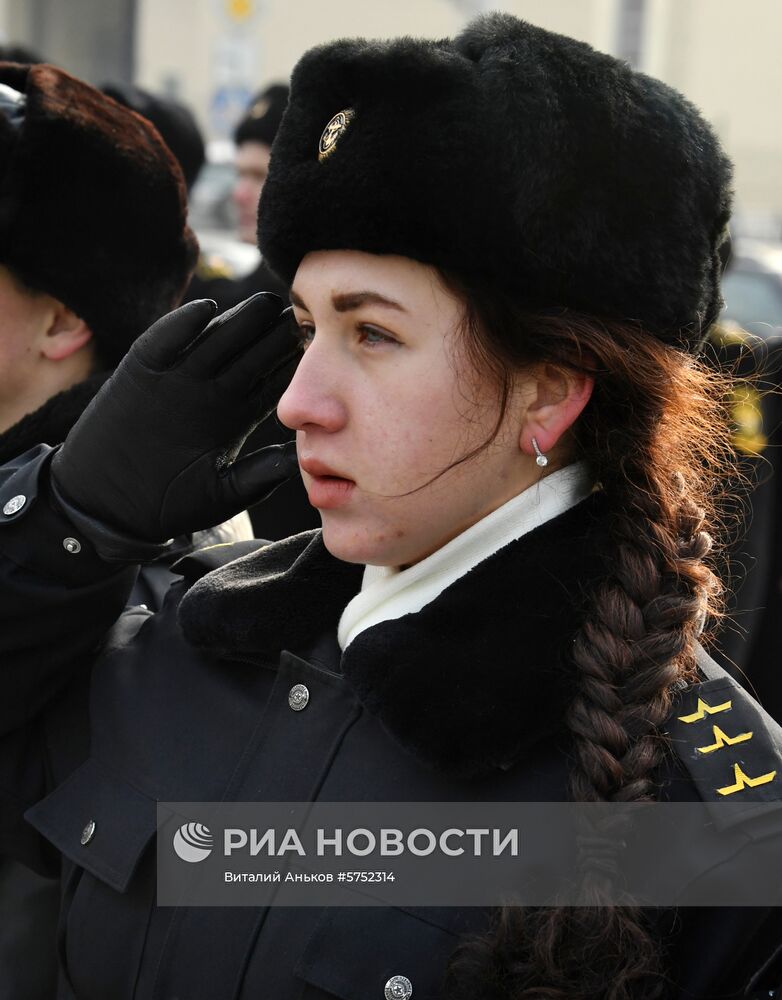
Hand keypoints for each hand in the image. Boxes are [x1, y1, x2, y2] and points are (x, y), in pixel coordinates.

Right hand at [51, 294, 299, 544]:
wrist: (111, 504)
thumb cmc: (171, 504)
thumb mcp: (222, 493)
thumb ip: (258, 476)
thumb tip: (296, 460)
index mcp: (236, 415)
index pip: (271, 381)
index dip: (293, 365)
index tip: (320, 350)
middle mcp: (211, 391)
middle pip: (248, 354)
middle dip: (273, 335)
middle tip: (300, 315)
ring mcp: (177, 378)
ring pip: (212, 341)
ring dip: (237, 322)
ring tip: (265, 306)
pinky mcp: (141, 372)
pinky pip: (163, 342)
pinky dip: (181, 326)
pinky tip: (205, 311)